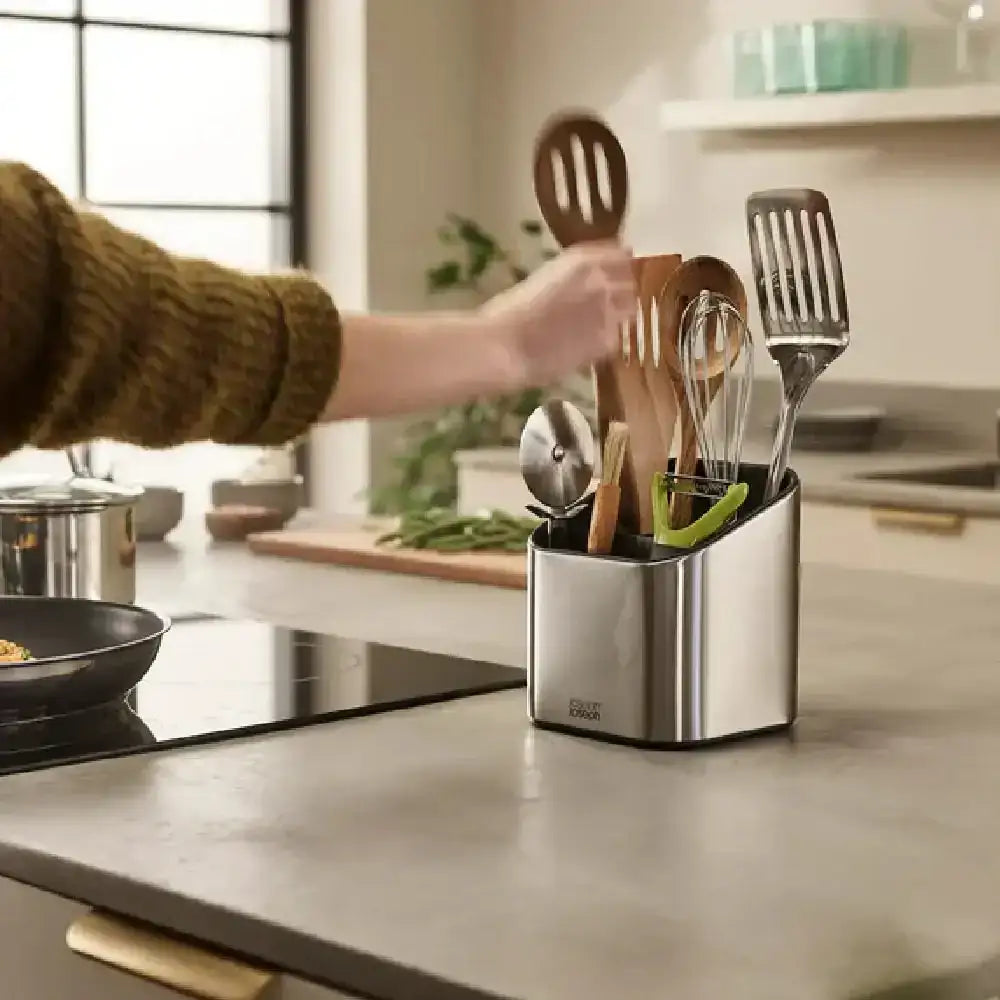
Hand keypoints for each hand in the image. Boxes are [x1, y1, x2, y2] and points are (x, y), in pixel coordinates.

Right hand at [480, 242, 635, 388]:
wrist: (507, 345)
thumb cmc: (509, 311)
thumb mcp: (543, 278)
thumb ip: (570, 277)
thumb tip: (585, 284)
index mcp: (582, 260)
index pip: (620, 255)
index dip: (619, 265)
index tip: (615, 272)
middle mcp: (601, 280)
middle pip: (629, 281)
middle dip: (621, 290)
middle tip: (605, 304)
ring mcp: (608, 311)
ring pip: (630, 309)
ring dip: (619, 314)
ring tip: (598, 325)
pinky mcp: (607, 341)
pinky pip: (617, 337)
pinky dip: (606, 340)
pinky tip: (587, 345)